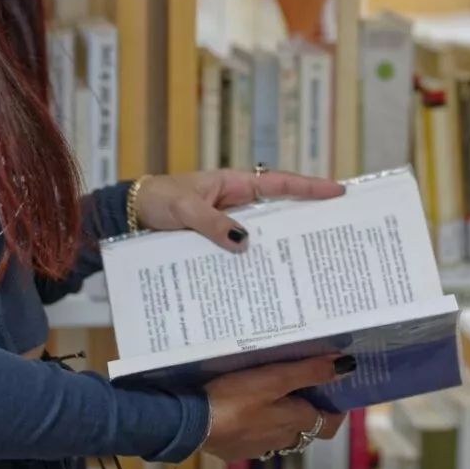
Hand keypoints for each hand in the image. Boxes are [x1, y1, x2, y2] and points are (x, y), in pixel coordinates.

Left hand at [131, 168, 343, 252]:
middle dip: (304, 223)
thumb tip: (244, 242)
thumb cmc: (159, 200)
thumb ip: (211, 223)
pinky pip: (238, 255)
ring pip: (260, 238)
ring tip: (304, 269)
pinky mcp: (216, 246)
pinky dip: (250, 266)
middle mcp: (236, 206)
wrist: (132, 216)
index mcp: (235, 185)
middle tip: (334, 237)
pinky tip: (261, 284)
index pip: (279, 184)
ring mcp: (227, 227)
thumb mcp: (184, 208)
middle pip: (278, 214)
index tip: (338, 191)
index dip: (309, 187)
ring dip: (277, 251)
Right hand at [201, 355, 352, 462]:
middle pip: (305, 429)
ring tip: (273, 393)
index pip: (329, 424)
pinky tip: (243, 408)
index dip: (337, 410)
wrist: (190, 424)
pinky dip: (257, 424)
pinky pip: (254, 437)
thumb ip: (309, 371)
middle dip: (309, 411)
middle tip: (305, 384)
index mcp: (294, 422)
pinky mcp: (233, 450)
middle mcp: (280, 440)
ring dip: (282, 418)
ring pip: (279, 434)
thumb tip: (347, 366)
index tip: (337, 389)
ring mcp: (255, 448)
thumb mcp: (274, 377)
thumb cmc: (235, 398)